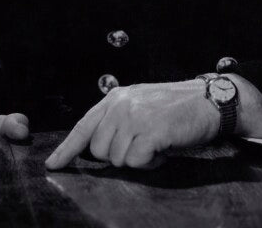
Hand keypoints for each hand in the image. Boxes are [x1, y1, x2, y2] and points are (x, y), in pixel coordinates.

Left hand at [45, 80, 218, 169]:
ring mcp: (134, 116)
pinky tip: (164, 146)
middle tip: (143, 143)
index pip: (84, 126)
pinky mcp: (149, 130)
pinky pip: (137, 161)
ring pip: (117, 159)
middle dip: (119, 155)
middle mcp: (120, 104)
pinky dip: (151, 162)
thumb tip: (95, 147)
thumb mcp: (140, 104)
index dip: (67, 148)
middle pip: (98, 151)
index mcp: (115, 97)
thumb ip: (117, 120)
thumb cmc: (176, 108)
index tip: (53, 165)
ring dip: (138, 159)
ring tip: (157, 142)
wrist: (208, 101)